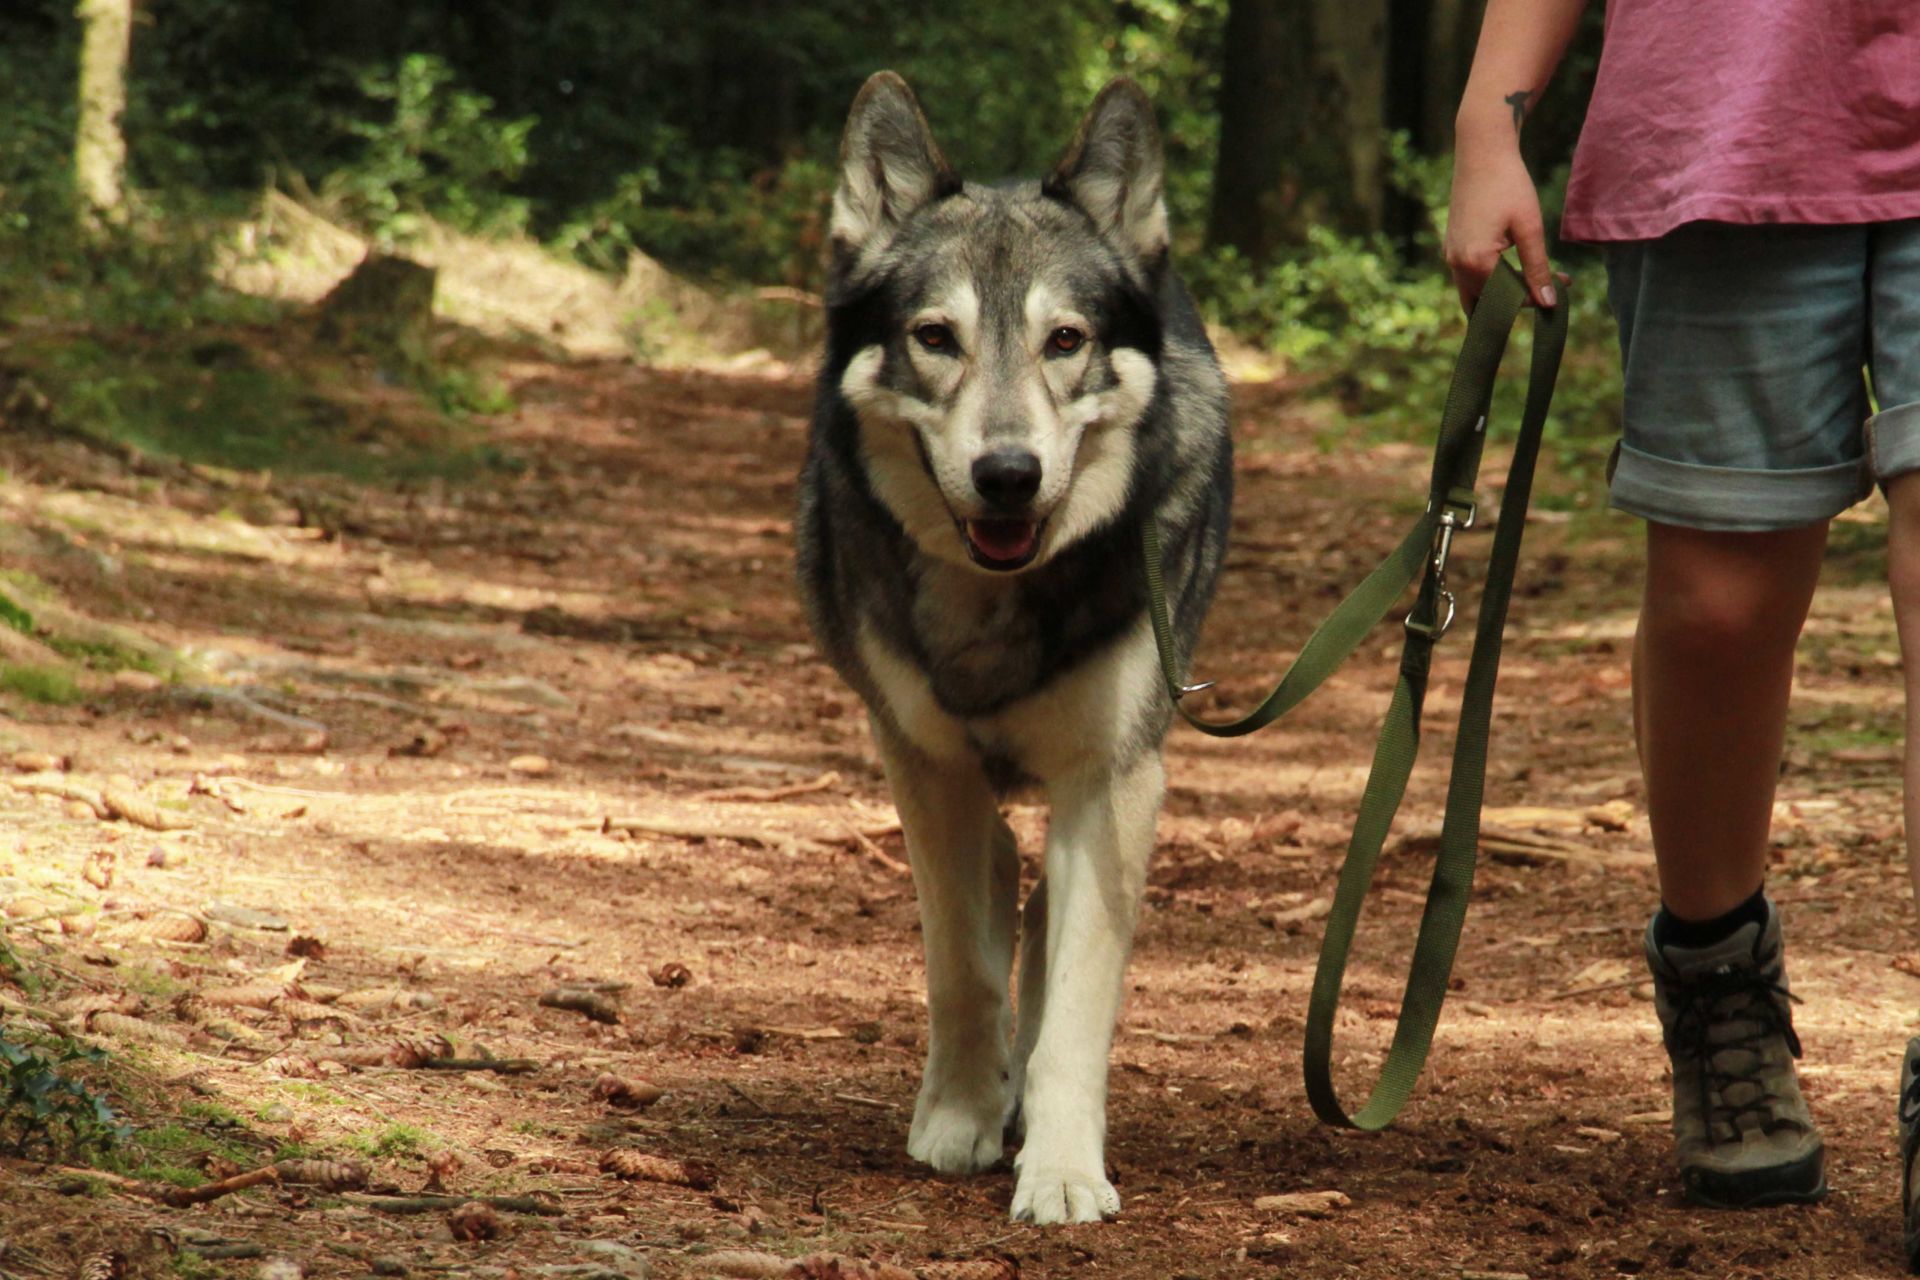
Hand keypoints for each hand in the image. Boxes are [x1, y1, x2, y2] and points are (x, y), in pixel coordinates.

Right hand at [1443, 138, 1557, 312]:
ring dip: (1504, 292)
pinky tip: (1513, 268)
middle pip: (1488, 301)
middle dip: (1520, 297)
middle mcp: (1456, 264)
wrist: (1482, 152)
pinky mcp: (1452, 247)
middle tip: (1554, 284)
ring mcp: (1451, 256)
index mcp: (1475, 261)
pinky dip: (1490, 281)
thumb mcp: (1529, 227)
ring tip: (1535, 280)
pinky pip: (1468, 278)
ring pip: (1474, 294)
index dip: (1536, 296)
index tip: (1563, 285)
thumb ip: (1537, 268)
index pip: (1506, 297)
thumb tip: (1548, 303)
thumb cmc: (1509, 184)